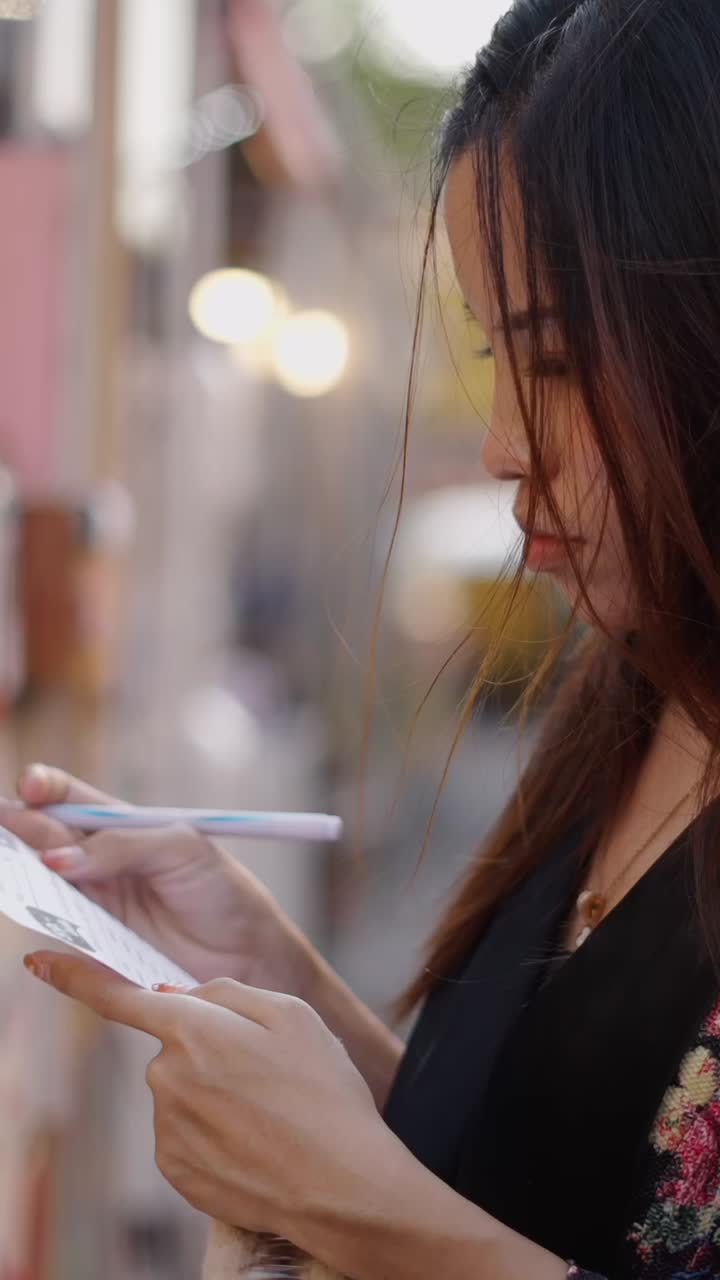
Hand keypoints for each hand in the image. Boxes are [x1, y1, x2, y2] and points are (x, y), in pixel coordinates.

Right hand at [0, 765, 316, 989]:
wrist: (249, 955)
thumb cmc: (222, 892)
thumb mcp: (181, 850)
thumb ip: (122, 846)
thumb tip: (58, 859)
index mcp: (123, 827)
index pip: (72, 799)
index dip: (46, 789)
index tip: (32, 786)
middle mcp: (101, 862)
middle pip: (46, 837)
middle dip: (20, 825)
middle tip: (2, 819)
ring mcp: (96, 904)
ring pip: (44, 882)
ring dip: (20, 871)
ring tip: (7, 862)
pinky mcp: (95, 946)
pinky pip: (57, 930)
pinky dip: (38, 919)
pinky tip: (26, 906)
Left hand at [24, 951, 387, 1239]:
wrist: (341, 1186)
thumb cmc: (324, 1094)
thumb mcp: (294, 1015)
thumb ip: (229, 993)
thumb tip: (180, 994)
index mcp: (196, 1030)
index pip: (119, 997)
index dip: (74, 975)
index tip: (38, 962)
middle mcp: (168, 1078)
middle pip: (174, 1046)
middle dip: (210, 1050)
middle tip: (267, 1075)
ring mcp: (167, 1128)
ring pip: (180, 1089)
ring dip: (213, 1093)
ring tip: (269, 1114)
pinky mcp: (175, 1170)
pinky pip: (184, 1131)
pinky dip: (212, 1131)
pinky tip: (253, 1142)